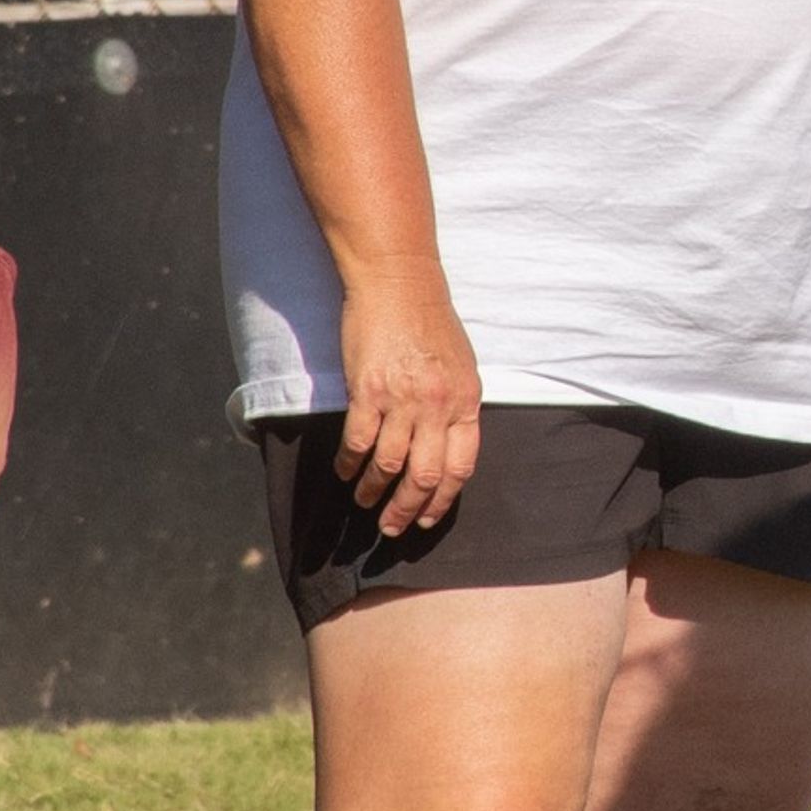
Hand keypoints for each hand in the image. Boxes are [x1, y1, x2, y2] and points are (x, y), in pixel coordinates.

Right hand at [332, 263, 482, 536]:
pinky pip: (358, 441)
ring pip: (389, 465)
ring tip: (365, 502)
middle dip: (407, 510)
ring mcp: (403, 400)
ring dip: (374, 490)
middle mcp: (438, 406)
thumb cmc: (430, 320)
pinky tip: (344, 472)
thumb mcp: (461, 364)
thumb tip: (447, 444)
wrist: (398, 282)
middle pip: (425, 476)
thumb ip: (457, 405)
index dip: (443, 499)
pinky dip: (349, 463)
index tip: (429, 519)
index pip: (460, 466)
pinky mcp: (367, 391)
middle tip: (392, 528)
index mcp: (466, 401)